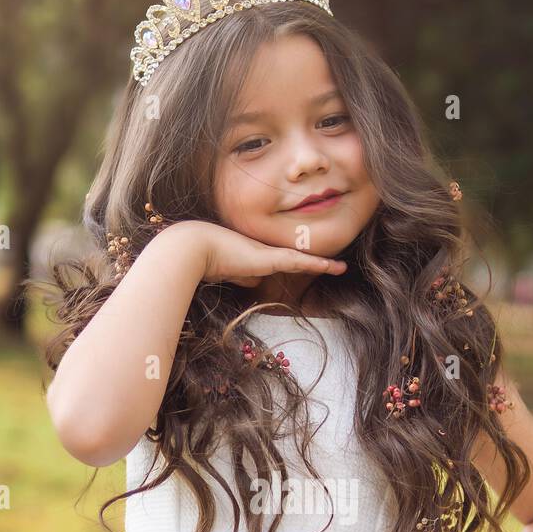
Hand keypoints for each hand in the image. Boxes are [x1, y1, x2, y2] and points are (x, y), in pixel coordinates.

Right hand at [174, 219, 347, 288]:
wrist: (191, 248)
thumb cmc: (200, 259)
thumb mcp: (224, 271)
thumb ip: (241, 276)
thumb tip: (255, 282)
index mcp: (251, 253)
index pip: (278, 258)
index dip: (296, 262)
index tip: (311, 265)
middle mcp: (262, 250)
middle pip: (293, 258)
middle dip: (313, 262)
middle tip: (334, 265)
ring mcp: (266, 253)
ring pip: (300, 259)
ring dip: (321, 265)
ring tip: (341, 268)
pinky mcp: (268, 259)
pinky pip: (300, 262)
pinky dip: (317, 265)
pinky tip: (335, 268)